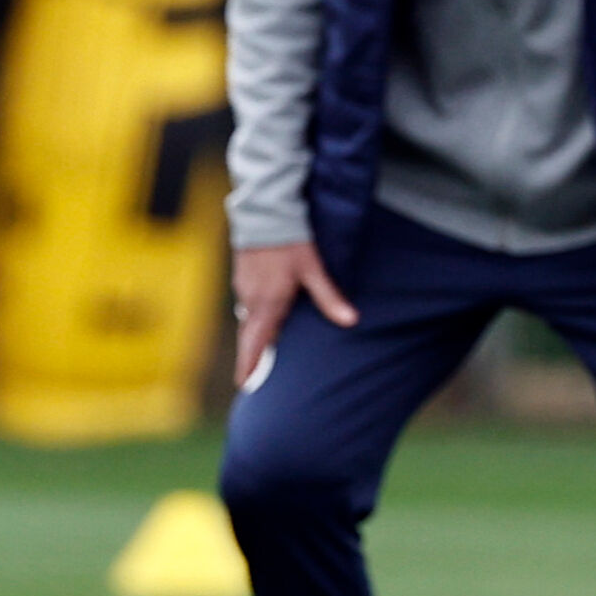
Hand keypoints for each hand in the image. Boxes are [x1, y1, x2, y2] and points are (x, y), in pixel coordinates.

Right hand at [231, 239, 356, 391]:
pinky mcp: (244, 275)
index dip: (248, 365)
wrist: (267, 209)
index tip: (244, 385)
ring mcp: (244, 286)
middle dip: (251, 355)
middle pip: (250, 335)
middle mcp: (251, 298)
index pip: (254, 343)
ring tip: (266, 349)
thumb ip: (329, 297)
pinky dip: (256, 315)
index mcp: (268, 302)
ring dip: (256, 334)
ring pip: (250, 318)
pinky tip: (268, 315)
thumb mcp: (313, 269)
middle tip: (252, 377)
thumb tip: (351, 321)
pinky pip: (249, 303)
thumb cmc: (291, 239)